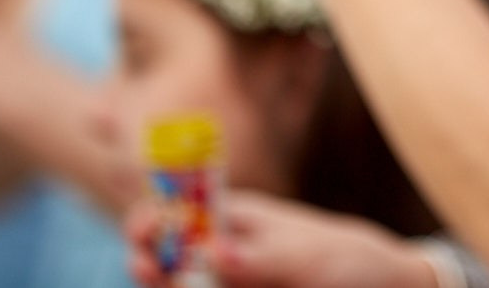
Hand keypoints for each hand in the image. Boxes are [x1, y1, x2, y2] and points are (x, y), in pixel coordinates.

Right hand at [126, 190, 437, 287]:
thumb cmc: (343, 258)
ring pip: (176, 285)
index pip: (178, 209)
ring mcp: (224, 284)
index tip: (146, 228)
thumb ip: (261, 256)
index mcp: (233, 219)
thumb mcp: (306, 255)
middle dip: (146, 261)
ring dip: (164, 285)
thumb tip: (215, 252)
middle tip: (146, 267)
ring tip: (161, 280)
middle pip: (164, 256)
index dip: (153, 216)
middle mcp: (219, 253)